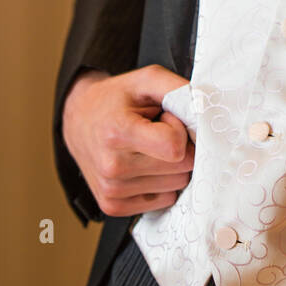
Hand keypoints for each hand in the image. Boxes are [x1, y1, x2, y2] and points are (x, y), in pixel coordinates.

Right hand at [61, 65, 194, 216]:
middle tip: (157, 131)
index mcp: (118, 133)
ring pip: (177, 185)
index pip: (175, 146)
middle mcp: (112, 167)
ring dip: (171, 165)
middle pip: (182, 167)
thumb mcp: (146, 79)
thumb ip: (179, 90)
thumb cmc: (116, 99)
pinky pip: (165, 200)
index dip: (179, 128)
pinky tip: (143, 164)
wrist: (79, 120)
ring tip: (148, 147)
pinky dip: (162, 183)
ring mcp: (112, 191)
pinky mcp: (114, 206)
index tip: (165, 118)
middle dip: (180, 147)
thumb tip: (207, 113)